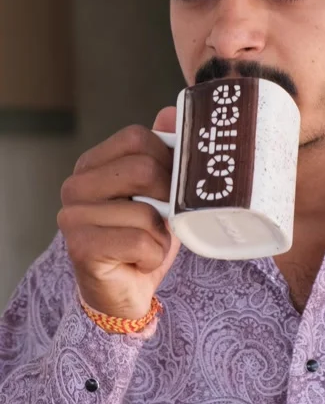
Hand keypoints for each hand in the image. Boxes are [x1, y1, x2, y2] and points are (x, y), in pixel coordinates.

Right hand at [58, 107, 180, 319]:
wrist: (125, 293)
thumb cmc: (142, 239)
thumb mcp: (160, 193)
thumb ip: (163, 152)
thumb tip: (172, 111)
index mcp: (92, 164)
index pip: (137, 137)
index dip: (167, 160)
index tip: (171, 187)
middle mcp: (75, 185)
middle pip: (143, 169)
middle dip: (168, 199)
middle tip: (163, 220)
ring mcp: (73, 216)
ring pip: (146, 211)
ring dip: (162, 235)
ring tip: (146, 244)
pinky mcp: (81, 246)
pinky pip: (141, 241)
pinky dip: (153, 255)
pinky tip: (138, 262)